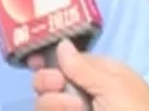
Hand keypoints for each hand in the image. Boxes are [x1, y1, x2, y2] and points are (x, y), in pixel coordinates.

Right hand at [29, 41, 148, 110]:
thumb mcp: (114, 87)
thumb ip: (84, 67)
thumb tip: (62, 44)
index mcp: (101, 75)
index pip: (68, 60)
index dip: (50, 58)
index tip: (34, 59)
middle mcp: (85, 93)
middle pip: (49, 80)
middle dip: (47, 80)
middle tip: (57, 84)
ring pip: (45, 102)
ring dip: (53, 102)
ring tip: (75, 110)